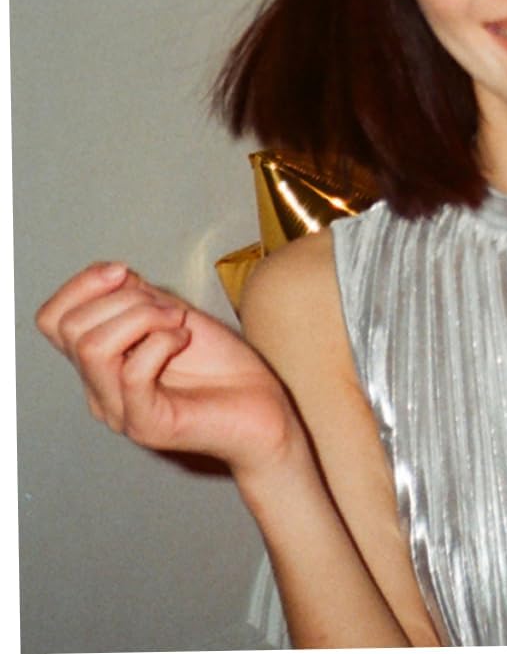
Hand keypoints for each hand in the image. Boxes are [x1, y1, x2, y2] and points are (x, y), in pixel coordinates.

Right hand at [37, 261, 302, 480]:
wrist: (264, 412)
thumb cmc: (224, 367)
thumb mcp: (176, 317)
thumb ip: (140, 299)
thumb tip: (111, 275)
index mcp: (102, 362)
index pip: (52, 319)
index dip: (82, 284)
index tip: (124, 271)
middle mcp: (100, 389)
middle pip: (70, 328)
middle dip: (123, 299)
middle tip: (168, 308)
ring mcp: (119, 410)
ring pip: (93, 347)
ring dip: (143, 317)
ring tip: (177, 323)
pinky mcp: (147, 424)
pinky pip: (132, 372)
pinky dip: (162, 341)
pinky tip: (185, 341)